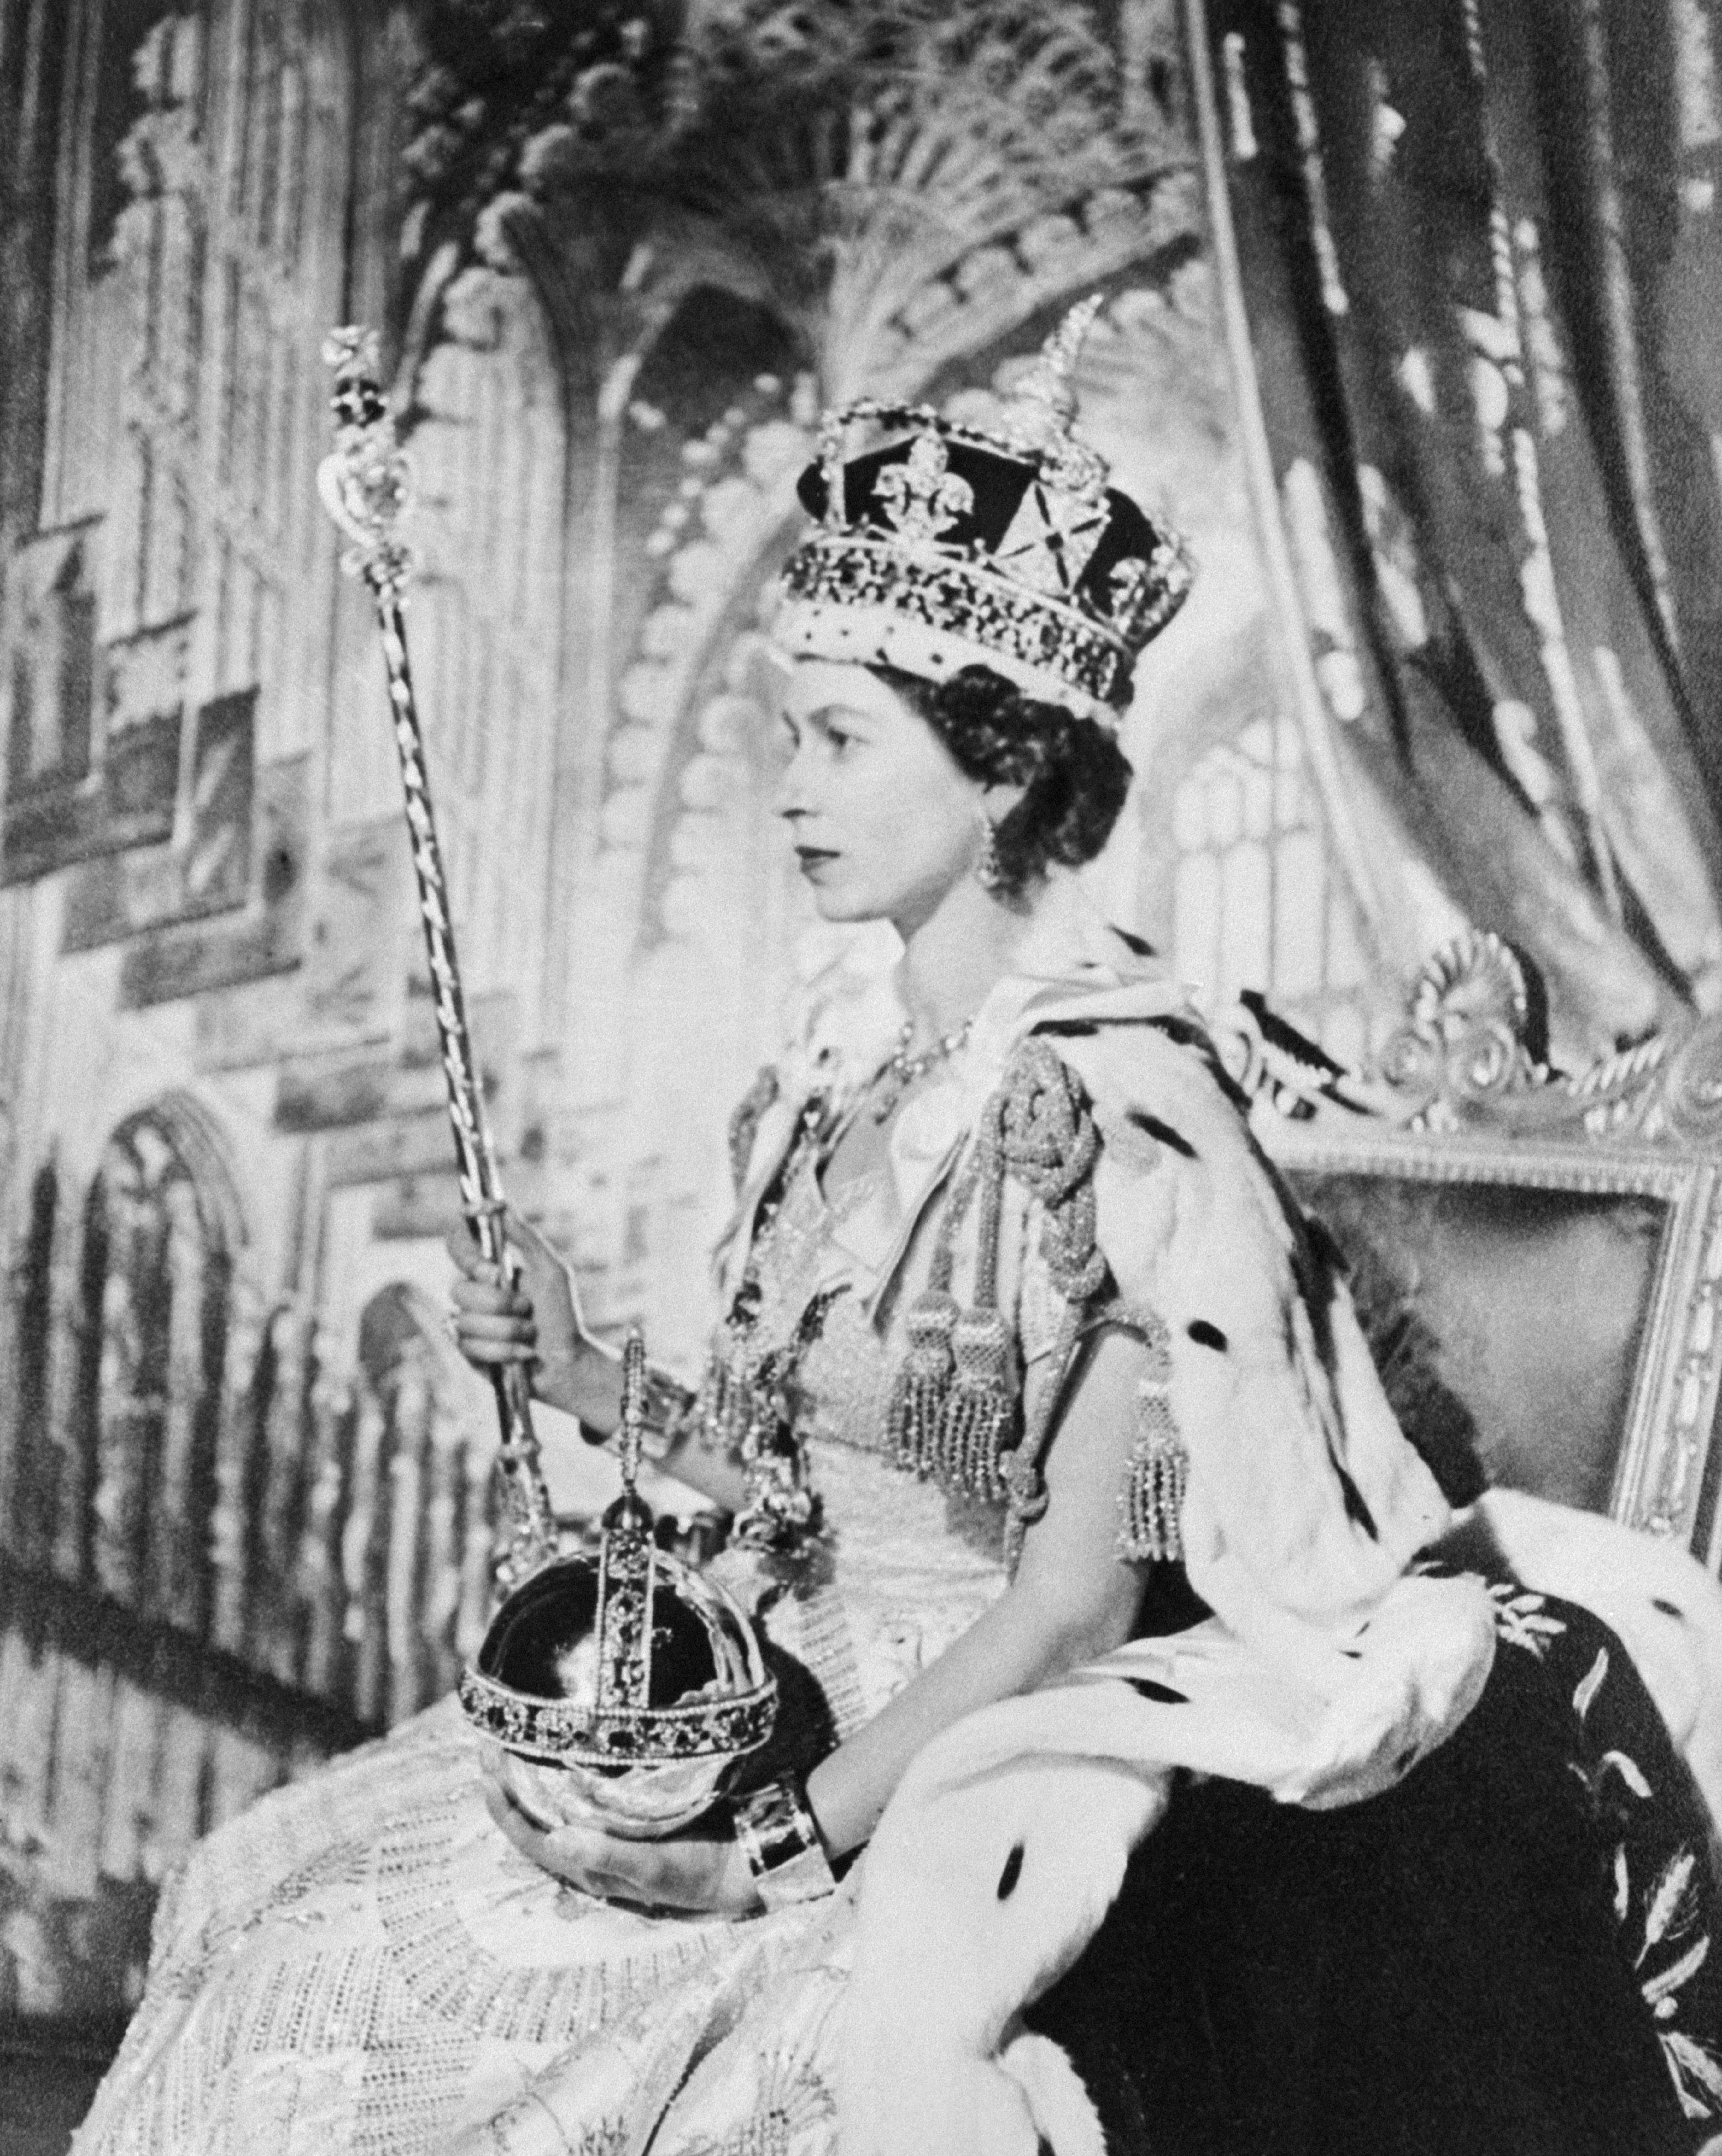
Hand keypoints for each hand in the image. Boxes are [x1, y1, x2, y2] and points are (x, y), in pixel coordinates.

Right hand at [445, 1206, 616, 1428]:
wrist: (567, 1362)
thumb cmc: (562, 1315)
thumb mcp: (551, 1270)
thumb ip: (526, 1237)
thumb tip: (498, 1203)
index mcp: (490, 1268)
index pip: (456, 1244)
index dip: (466, 1253)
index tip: (491, 1267)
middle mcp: (474, 1292)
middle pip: (458, 1288)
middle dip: (499, 1302)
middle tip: (526, 1308)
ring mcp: (467, 1323)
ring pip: (466, 1320)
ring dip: (507, 1329)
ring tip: (529, 1333)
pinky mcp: (467, 1352)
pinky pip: (469, 1347)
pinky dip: (503, 1351)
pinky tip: (522, 1353)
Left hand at [481, 1765, 759, 1916]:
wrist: (742, 1865)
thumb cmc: (698, 1872)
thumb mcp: (657, 1868)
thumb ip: (611, 1855)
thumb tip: (558, 1838)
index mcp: (589, 1869)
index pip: (530, 1840)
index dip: (504, 1808)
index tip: (486, 1767)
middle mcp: (590, 1852)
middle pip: (535, 1818)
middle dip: (508, 1782)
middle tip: (490, 1740)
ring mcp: (608, 1834)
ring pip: (554, 1805)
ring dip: (531, 1774)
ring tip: (515, 1736)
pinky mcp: (628, 1816)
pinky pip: (583, 1793)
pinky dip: (565, 1770)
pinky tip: (563, 1745)